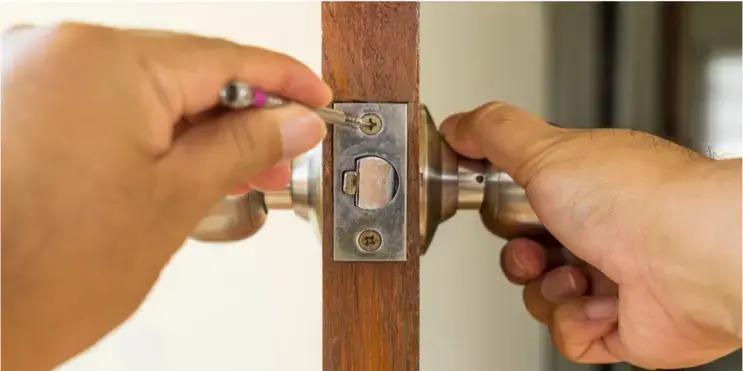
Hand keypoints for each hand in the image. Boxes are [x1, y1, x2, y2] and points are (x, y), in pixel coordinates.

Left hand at [2, 23, 330, 369]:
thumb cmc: (45, 274)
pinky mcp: (14, 107)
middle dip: (240, 115)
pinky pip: (102, 105)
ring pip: (142, 91)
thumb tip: (292, 122)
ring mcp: (26, 76)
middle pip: (181, 71)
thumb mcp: (176, 200)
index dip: (282, 82)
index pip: (223, 58)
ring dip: (194, 129)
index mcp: (104, 63)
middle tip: (280, 152)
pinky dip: (147, 134)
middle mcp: (56, 52)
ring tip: (233, 171)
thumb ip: (244, 146)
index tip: (314, 98)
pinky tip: (178, 165)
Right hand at [441, 102, 741, 368]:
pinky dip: (578, 320)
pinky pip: (569, 334)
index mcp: (586, 186)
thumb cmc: (637, 200)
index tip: (495, 202)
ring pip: (542, 296)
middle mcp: (601, 231)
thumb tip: (458, 125)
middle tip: (537, 244)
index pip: (524, 200)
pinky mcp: (621, 327)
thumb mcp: (546, 148)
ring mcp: (612, 280)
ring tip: (578, 274)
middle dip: (520, 254)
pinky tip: (602, 301)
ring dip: (550, 287)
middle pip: (526, 252)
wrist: (692, 260)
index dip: (502, 207)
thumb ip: (494, 133)